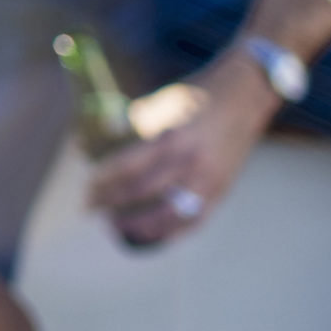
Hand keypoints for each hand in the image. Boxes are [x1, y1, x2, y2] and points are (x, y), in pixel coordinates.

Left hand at [84, 57, 277, 247]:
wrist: (245, 95)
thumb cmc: (197, 95)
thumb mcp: (161, 102)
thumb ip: (133, 123)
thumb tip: (97, 137)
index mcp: (172, 136)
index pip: (128, 168)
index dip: (104, 182)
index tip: (86, 189)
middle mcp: (191, 162)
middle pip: (142, 192)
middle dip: (111, 203)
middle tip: (90, 207)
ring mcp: (209, 179)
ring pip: (169, 215)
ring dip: (139, 225)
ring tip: (115, 227)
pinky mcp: (222, 189)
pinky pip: (196, 220)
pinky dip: (173, 232)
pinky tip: (152, 236)